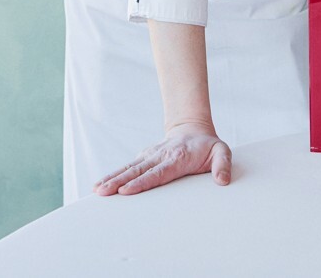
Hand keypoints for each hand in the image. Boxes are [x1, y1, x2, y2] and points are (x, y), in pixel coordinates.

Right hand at [93, 122, 231, 195]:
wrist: (192, 128)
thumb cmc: (207, 146)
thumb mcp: (222, 152)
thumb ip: (223, 165)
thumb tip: (222, 181)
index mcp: (177, 158)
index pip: (158, 173)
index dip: (142, 182)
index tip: (126, 190)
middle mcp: (160, 155)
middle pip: (138, 170)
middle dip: (120, 182)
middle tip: (104, 192)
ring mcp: (150, 155)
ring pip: (129, 168)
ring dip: (112, 178)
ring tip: (97, 190)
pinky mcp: (144, 157)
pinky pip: (127, 167)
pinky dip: (113, 174)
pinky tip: (100, 184)